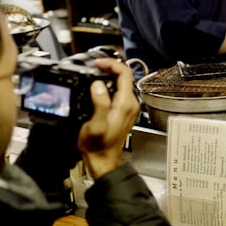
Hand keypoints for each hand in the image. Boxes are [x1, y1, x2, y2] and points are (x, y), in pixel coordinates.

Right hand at [77, 58, 139, 178]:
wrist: (103, 161)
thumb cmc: (98, 147)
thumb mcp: (95, 126)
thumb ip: (99, 104)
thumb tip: (98, 85)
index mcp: (125, 104)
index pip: (124, 73)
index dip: (111, 64)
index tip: (97, 63)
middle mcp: (131, 104)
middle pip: (124, 76)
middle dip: (109, 67)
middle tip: (94, 66)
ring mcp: (128, 108)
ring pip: (122, 83)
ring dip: (109, 75)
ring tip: (94, 73)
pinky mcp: (123, 111)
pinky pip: (118, 92)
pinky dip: (109, 84)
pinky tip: (98, 87)